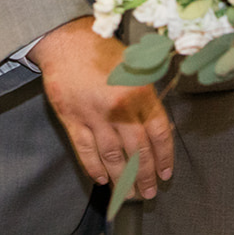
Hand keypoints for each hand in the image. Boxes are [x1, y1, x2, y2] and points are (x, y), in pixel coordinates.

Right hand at [32, 18, 173, 199]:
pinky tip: (102, 178)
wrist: (67, 41)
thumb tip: (158, 129)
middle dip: (146, 175)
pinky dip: (94, 167)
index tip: (166, 173)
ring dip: (122, 179)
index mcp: (139, 91)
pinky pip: (85, 150)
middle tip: (149, 192)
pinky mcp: (71, 118)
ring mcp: (93, 115)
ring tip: (129, 194)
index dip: (164, 157)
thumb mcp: (137, 65)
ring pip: (112, 156)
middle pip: (137, 151)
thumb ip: (148, 96)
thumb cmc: (103, 50)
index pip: (158, 133)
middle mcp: (118, 107)